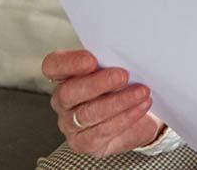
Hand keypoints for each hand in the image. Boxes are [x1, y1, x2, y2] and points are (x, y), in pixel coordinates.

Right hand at [43, 49, 163, 156]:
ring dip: (118, 101)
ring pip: (87, 113)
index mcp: (66, 76)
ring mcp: (70, 124)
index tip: (92, 60)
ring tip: (142, 92)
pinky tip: (141, 107)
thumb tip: (128, 52)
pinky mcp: (83, 143)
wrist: (142, 116)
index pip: (54, 66)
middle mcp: (63, 100)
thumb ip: (114, 61)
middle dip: (97, 83)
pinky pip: (102, 132)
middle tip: (123, 76)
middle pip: (69, 92)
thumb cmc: (127, 86)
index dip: (70, 63)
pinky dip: (125, 118)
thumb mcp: (120, 69)